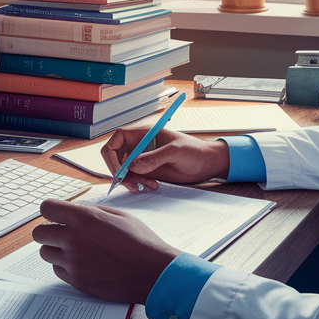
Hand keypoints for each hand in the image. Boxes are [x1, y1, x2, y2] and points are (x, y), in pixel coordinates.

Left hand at [34, 199, 180, 303]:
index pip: (46, 208)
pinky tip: (83, 265)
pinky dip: (66, 267)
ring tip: (75, 251)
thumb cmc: (141, 242)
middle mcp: (74, 238)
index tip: (57, 217)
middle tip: (63, 235)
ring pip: (45, 253)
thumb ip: (92, 212)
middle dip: (49, 232)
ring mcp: (73, 261)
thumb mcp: (119, 216)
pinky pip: (58, 270)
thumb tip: (74, 212)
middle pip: (38, 233)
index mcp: (84, 218)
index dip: (51, 212)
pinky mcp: (76, 280)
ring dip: (56, 250)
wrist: (154, 273)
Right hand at [100, 127, 229, 192]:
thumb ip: (154, 158)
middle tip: (131, 183)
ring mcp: (143, 158)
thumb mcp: (175, 152)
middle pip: (116, 157)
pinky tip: (152, 185)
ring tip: (147, 185)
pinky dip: (138, 184)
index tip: (118, 169)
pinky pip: (134, 178)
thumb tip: (133, 166)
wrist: (207, 164)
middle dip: (120, 172)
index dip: (112, 154)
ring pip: (124, 170)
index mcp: (144, 133)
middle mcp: (140, 145)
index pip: (117, 138)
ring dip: (130, 180)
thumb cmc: (195, 151)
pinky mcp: (148, 170)